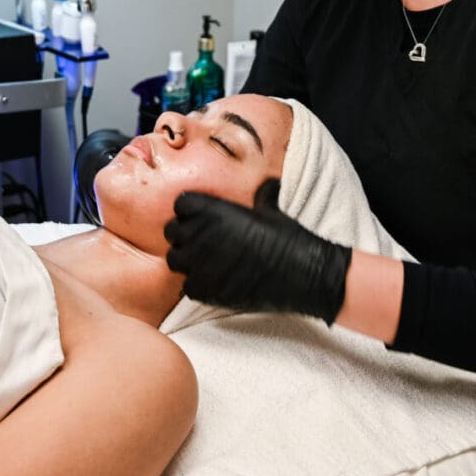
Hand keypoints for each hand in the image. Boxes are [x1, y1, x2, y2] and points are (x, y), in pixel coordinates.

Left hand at [164, 179, 349, 322]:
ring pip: (174, 260)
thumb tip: (263, 184)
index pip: (181, 204)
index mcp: (214, 210)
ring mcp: (201, 264)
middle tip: (200, 242)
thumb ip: (258, 194)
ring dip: (187, 261)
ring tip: (204, 263)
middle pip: (172, 232)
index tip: (200, 218)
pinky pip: (187, 286)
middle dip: (184, 235)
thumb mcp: (271, 207)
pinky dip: (197, 285)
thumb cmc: (289, 238)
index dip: (190, 211)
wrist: (304, 274)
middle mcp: (202, 234)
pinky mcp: (207, 290)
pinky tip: (214, 282)